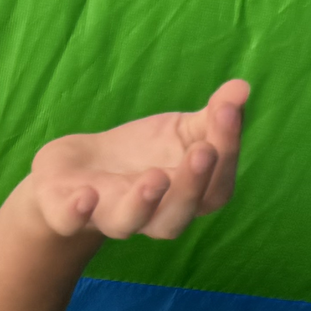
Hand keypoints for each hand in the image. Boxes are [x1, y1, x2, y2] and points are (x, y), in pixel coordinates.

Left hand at [23, 79, 249, 242]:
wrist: (76, 170)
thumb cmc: (138, 156)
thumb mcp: (178, 132)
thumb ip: (211, 117)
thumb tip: (243, 88)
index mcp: (184, 198)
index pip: (215, 188)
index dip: (226, 152)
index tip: (226, 110)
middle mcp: (151, 215)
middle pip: (177, 215)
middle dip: (192, 185)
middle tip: (204, 151)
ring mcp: (109, 215)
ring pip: (131, 222)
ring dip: (143, 203)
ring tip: (155, 177)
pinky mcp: (67, 211)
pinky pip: (71, 220)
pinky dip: (78, 211)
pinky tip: (86, 194)